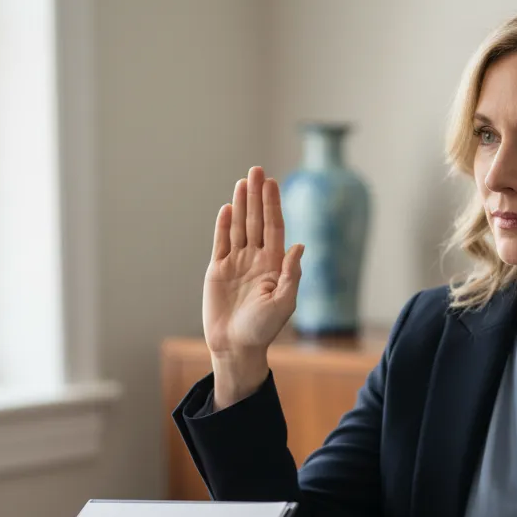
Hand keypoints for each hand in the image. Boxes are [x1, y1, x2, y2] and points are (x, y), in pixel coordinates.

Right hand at [203, 166, 303, 406]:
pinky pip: (221, 243)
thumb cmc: (263, 329)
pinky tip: (228, 208)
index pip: (274, 228)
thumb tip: (299, 246)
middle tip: (257, 170)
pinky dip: (223, 225)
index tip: (273, 183)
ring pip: (239, 227)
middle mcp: (255, 259)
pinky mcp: (217, 270)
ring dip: (241, 204)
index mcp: (274, 265)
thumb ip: (291, 274)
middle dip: (257, 196)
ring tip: (243, 180)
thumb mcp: (284, 303)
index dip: (273, 205)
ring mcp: (236, 263)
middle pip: (256, 221)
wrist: (236, 346)